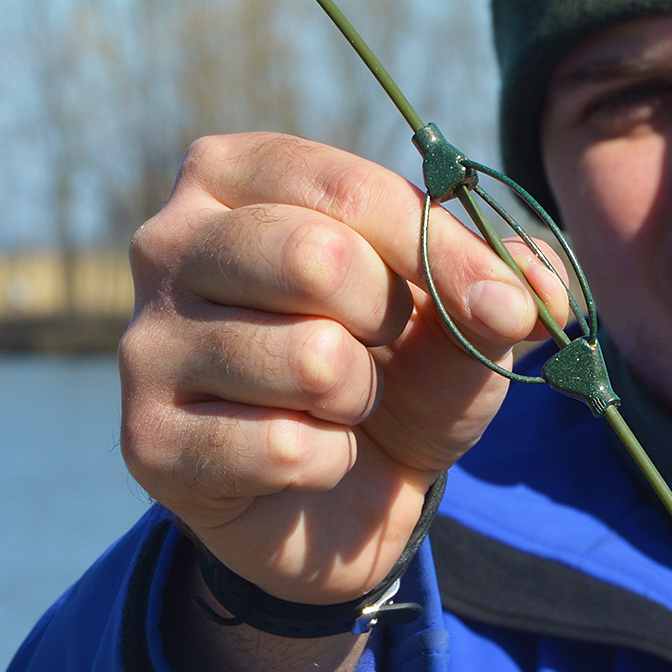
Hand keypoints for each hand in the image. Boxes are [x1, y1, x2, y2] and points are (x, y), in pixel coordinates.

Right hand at [120, 132, 565, 609]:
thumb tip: (526, 299)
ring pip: (310, 358)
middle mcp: (170, 243)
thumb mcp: (462, 318)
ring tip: (339, 402)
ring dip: (360, 396)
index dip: (447, 250)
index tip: (507, 302)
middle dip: (390, 319)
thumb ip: (498, 287)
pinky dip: (329, 462)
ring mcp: (146, 343)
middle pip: (316, 258)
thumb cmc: (398, 372)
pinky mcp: (148, 441)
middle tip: (383, 348)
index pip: (353, 190)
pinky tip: (303, 455)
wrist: (351, 495)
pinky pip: (288, 447)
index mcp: (237, 176)